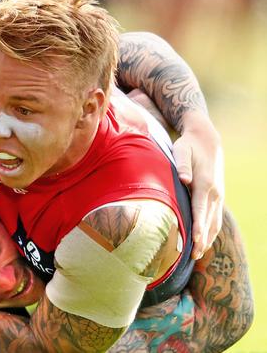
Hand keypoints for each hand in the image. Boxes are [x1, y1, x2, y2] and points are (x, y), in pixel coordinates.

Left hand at [173, 112, 223, 259]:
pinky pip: (215, 217)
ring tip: (197, 255)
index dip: (198, 227)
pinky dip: (210, 231)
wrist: (206, 140)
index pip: (200, 210)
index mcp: (205, 184)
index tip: (194, 241)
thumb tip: (183, 179)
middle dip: (201, 239)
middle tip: (193, 257)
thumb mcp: (181, 151)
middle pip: (208, 221)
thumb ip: (181, 166)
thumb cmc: (188, 146)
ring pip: (214, 222)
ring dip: (207, 238)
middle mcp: (214, 193)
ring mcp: (217, 195)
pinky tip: (203, 241)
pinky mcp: (216, 196)